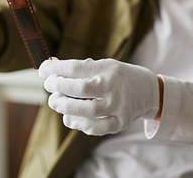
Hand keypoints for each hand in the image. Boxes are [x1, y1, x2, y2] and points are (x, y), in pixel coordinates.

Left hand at [39, 58, 159, 135]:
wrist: (148, 91)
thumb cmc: (118, 77)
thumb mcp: (103, 66)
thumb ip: (79, 68)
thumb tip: (50, 64)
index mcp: (109, 69)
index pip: (76, 68)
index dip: (56, 69)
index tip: (43, 69)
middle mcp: (115, 87)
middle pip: (80, 89)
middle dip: (59, 86)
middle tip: (50, 85)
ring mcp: (118, 107)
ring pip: (86, 111)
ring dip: (64, 106)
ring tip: (56, 101)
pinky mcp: (119, 123)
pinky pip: (94, 127)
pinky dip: (78, 123)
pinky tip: (70, 116)